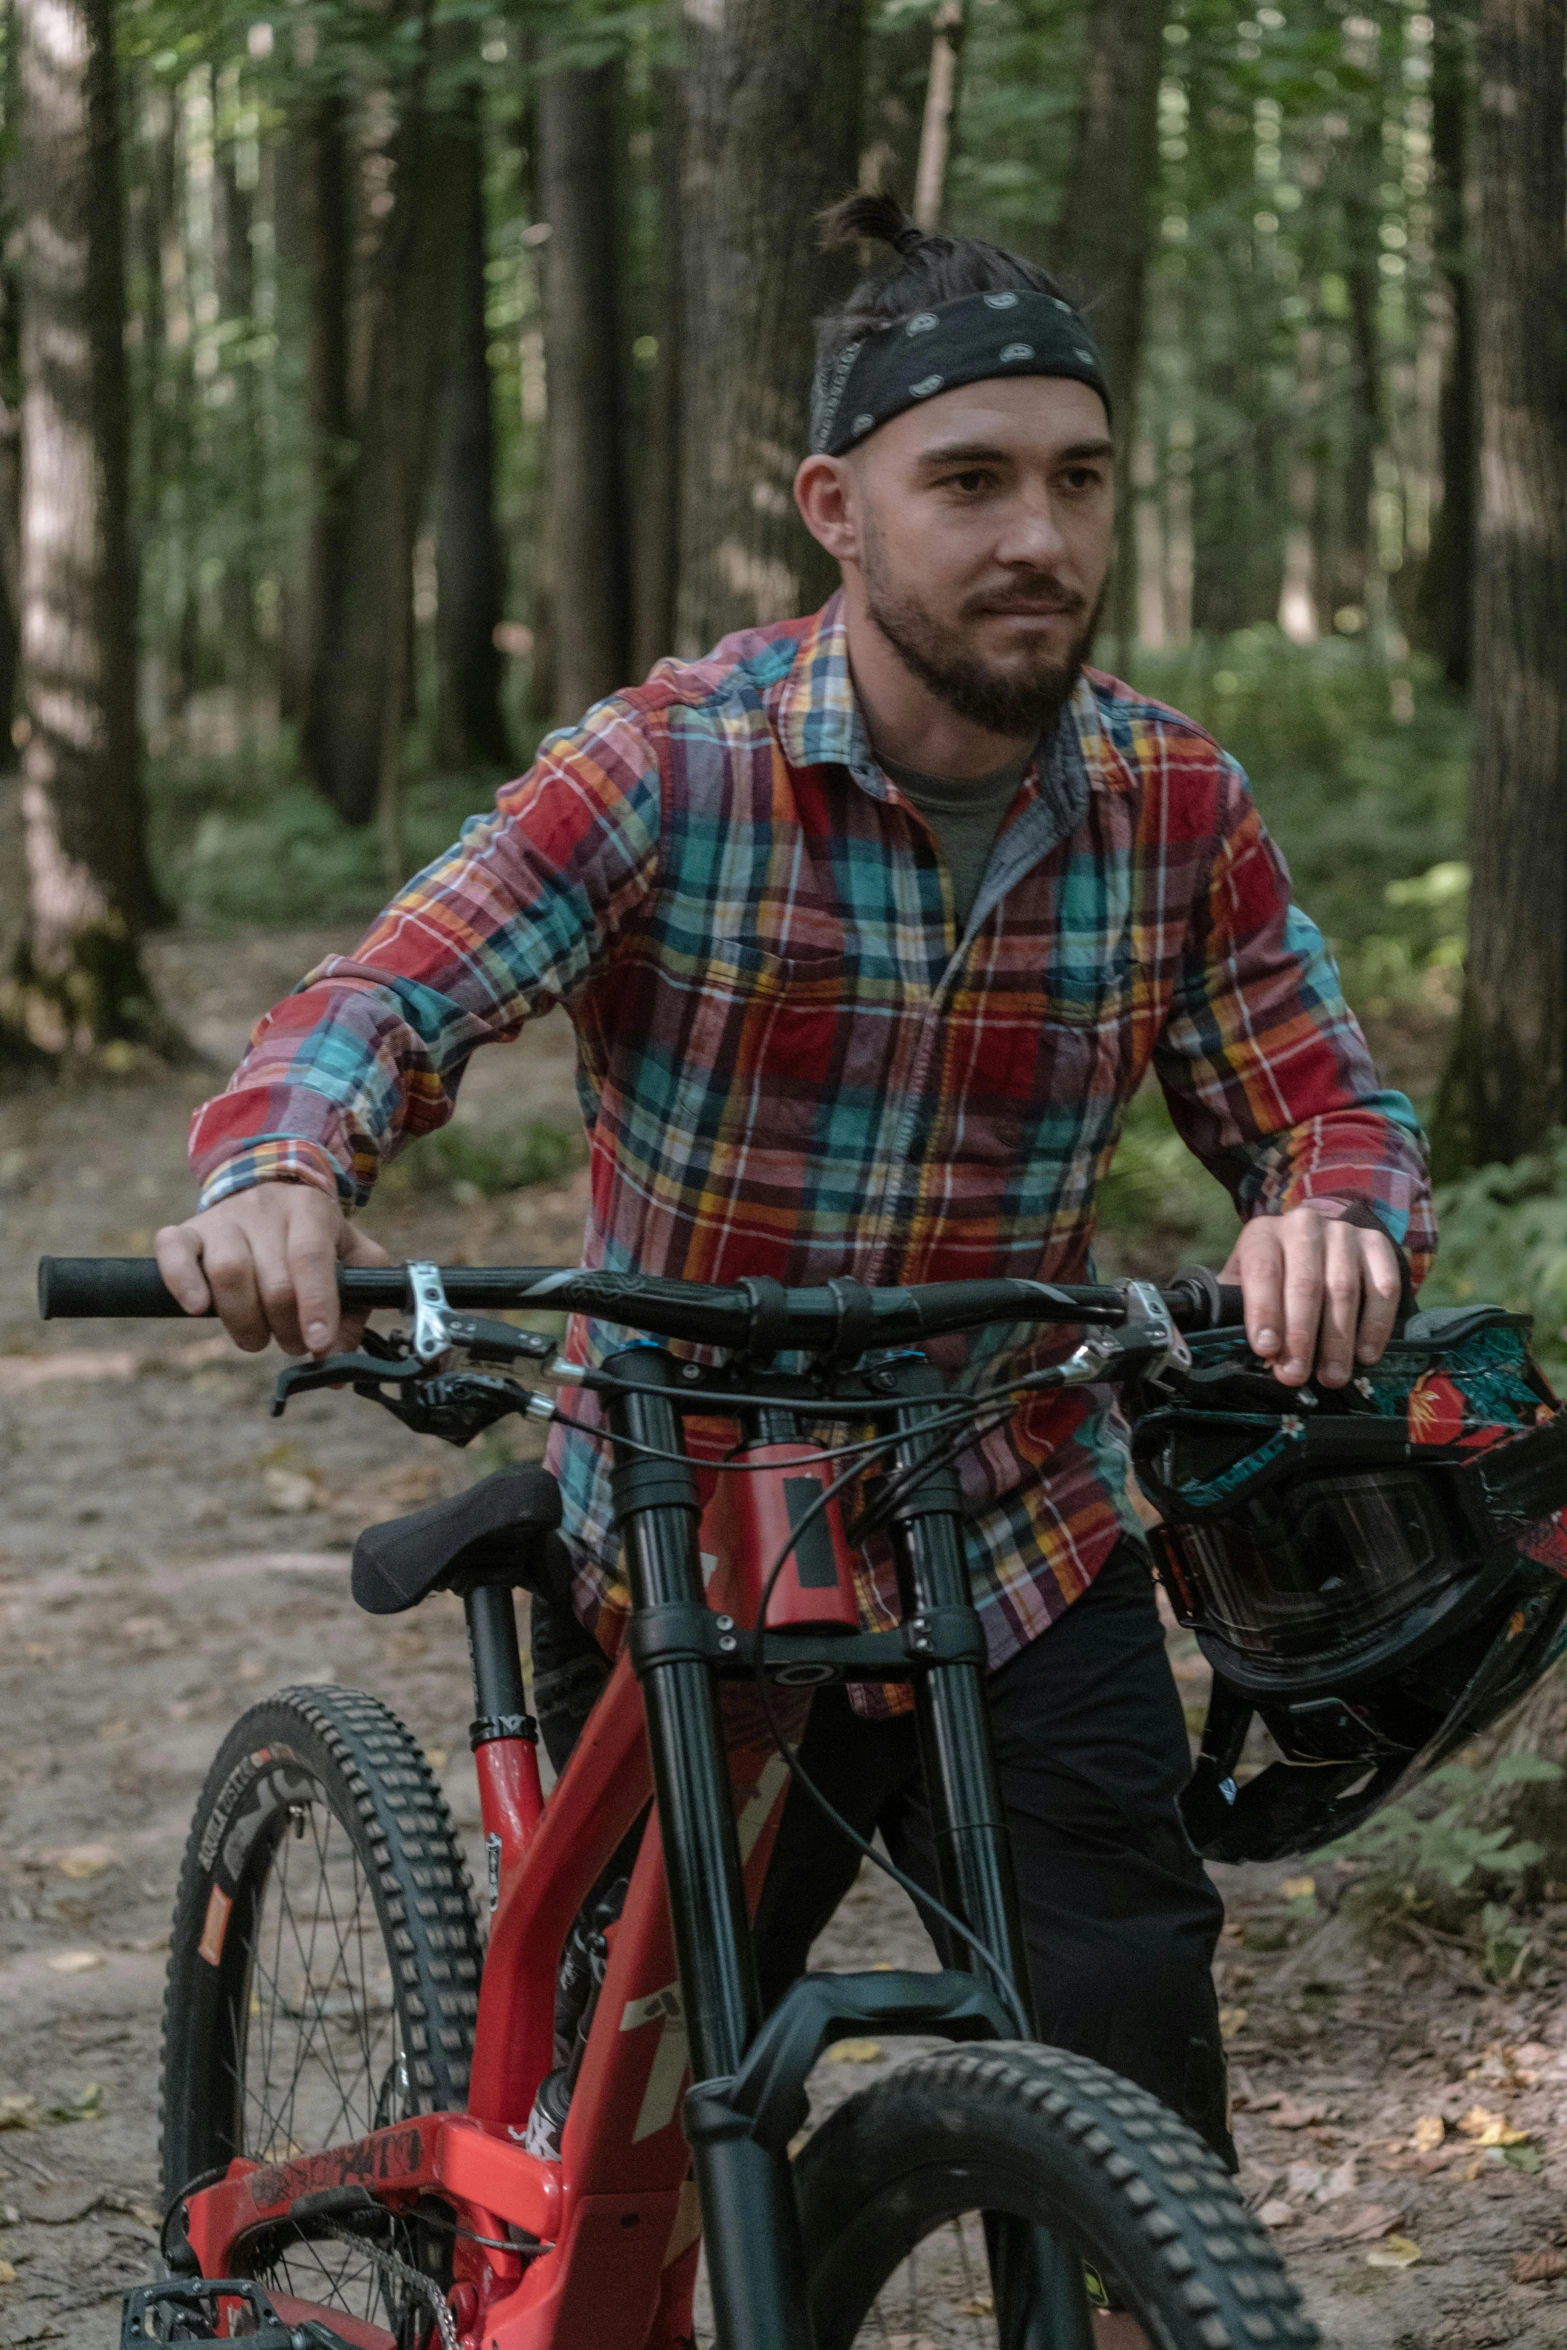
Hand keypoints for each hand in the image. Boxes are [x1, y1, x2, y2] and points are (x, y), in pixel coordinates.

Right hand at [154, 1184, 389, 1356]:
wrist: (269, 1191)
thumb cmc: (315, 1236)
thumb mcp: (353, 1255)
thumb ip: (360, 1303)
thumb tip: (339, 1357)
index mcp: (310, 1210)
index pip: (311, 1257)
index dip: (316, 1305)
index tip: (318, 1342)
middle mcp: (265, 1209)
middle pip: (272, 1280)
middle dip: (286, 1327)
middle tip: (294, 1342)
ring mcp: (223, 1218)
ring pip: (228, 1273)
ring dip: (245, 1322)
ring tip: (258, 1336)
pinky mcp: (188, 1231)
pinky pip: (174, 1251)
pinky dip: (182, 1283)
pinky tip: (197, 1307)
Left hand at [1221, 1206, 1400, 1388]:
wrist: (1318, 1243)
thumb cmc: (1274, 1275)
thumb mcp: (1244, 1283)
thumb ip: (1236, 1308)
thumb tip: (1237, 1348)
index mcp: (1264, 1235)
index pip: (1263, 1271)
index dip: (1264, 1311)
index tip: (1266, 1349)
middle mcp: (1304, 1226)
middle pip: (1305, 1283)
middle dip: (1300, 1336)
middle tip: (1297, 1374)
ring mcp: (1344, 1233)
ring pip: (1343, 1289)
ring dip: (1337, 1340)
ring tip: (1332, 1376)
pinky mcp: (1378, 1245)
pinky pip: (1383, 1288)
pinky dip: (1376, 1326)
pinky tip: (1365, 1355)